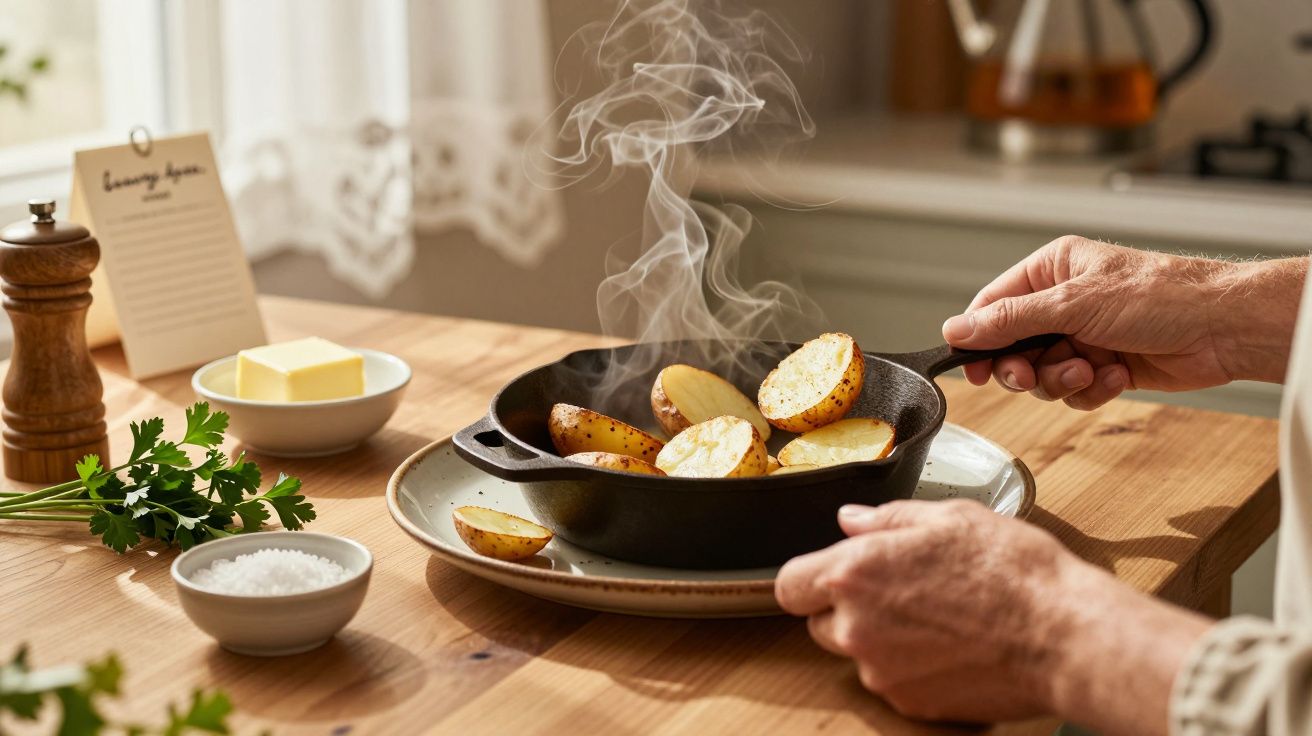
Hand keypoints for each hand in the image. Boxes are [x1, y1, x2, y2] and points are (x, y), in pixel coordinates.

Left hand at [776, 500, 1210, 733]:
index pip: (788, 585)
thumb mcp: (949, 519)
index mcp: (854, 573)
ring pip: (857, 654)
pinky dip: (911, 667)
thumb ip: (887, 520)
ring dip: (879, 639)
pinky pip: (892, 682)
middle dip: (847, 609)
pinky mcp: (910, 704)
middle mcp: (856, 627)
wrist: (1062, 634)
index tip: (829, 574)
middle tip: (899, 591)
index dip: (807, 579)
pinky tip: (952, 646)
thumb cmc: (1012, 570)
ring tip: (936, 618)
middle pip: (819, 623)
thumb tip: (850, 521)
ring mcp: (880, 672)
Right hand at [941, 236, 1304, 409]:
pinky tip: (1114, 377)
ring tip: (1090, 371)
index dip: (977, 339)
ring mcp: (1084, 335)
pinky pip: (1075, 390)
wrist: (1222, 328)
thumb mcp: (1072, 304)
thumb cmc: (1160, 296)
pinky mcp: (1105, 366)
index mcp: (1051, 271)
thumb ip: (1009, 320)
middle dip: (1024, 367)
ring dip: (1062, 380)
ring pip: (1043, 374)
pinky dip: (1091, 390)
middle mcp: (1064, 302)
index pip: (992, 305)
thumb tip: (957, 328)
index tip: (970, 368)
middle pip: (1013, 347)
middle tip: (1030, 377)